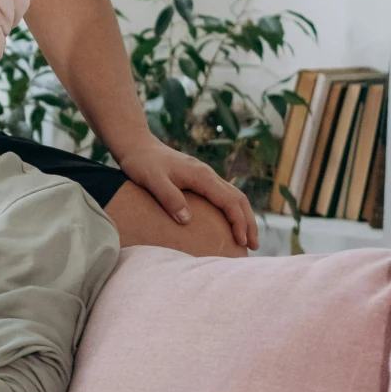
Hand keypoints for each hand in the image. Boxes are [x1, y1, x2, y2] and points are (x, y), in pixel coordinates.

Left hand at [116, 138, 258, 251]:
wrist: (137, 144)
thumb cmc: (141, 162)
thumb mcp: (151, 180)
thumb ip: (169, 198)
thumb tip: (186, 220)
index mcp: (201, 176)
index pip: (229, 201)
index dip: (238, 222)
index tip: (241, 241)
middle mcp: (208, 174)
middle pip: (238, 199)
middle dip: (248, 222)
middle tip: (253, 246)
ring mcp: (204, 176)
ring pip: (234, 196)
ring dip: (243, 216)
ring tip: (247, 238)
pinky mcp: (198, 179)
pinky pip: (223, 195)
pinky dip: (232, 210)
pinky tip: (230, 222)